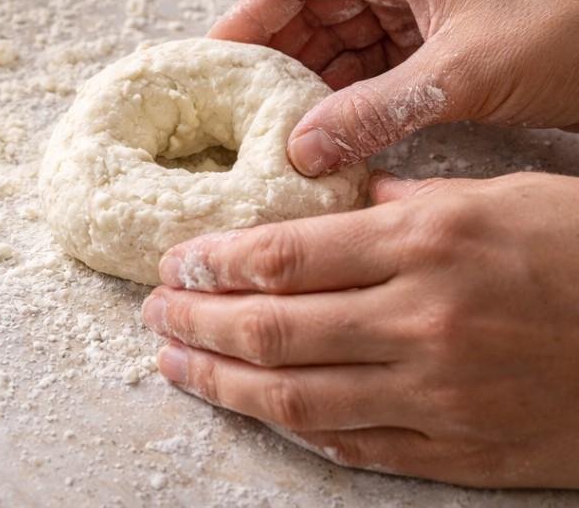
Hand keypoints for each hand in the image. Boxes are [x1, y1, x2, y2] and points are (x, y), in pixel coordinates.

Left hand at [142, 171, 578, 487]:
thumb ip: (400, 203)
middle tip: (154, 311)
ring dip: (224, 382)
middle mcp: (420, 322)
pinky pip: (356, 446)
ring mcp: (438, 396)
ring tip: (177, 363)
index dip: (213, 262)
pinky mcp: (461, 450)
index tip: (172, 260)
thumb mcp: (491, 196)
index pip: (284, 256)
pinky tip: (257, 408)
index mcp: (423, 245)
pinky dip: (295, 427)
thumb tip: (331, 200)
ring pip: (298, 396)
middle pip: (274, 329)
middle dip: (198, 320)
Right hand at [209, 0, 578, 175]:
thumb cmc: (568, 30)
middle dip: (277, 58)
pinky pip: (373, 64)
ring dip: (311, 83)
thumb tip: (300, 149)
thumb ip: (373, 109)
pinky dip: (349, 96)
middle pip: (309, 7)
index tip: (215, 63)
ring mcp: (417, 1)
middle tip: (240, 110)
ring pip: (339, 40)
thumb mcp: (461, 74)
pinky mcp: (437, 37)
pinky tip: (329, 132)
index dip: (249, 17)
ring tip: (277, 130)